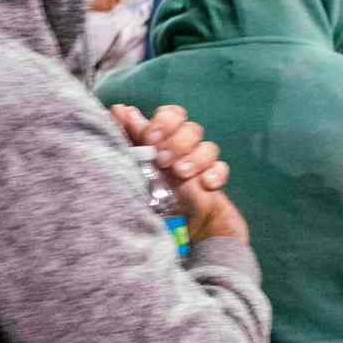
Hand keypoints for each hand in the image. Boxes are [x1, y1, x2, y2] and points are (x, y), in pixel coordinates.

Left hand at [110, 104, 244, 245]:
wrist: (174, 234)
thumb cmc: (151, 201)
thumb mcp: (135, 169)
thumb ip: (129, 139)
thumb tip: (120, 109)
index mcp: (162, 142)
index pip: (172, 114)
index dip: (165, 120)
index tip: (150, 138)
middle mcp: (183, 150)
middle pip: (192, 128)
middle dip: (177, 142)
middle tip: (163, 161)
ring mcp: (201, 165)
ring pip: (209, 146)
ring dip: (195, 158)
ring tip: (181, 174)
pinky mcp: (214, 182)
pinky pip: (223, 168)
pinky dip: (215, 174)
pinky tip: (205, 184)